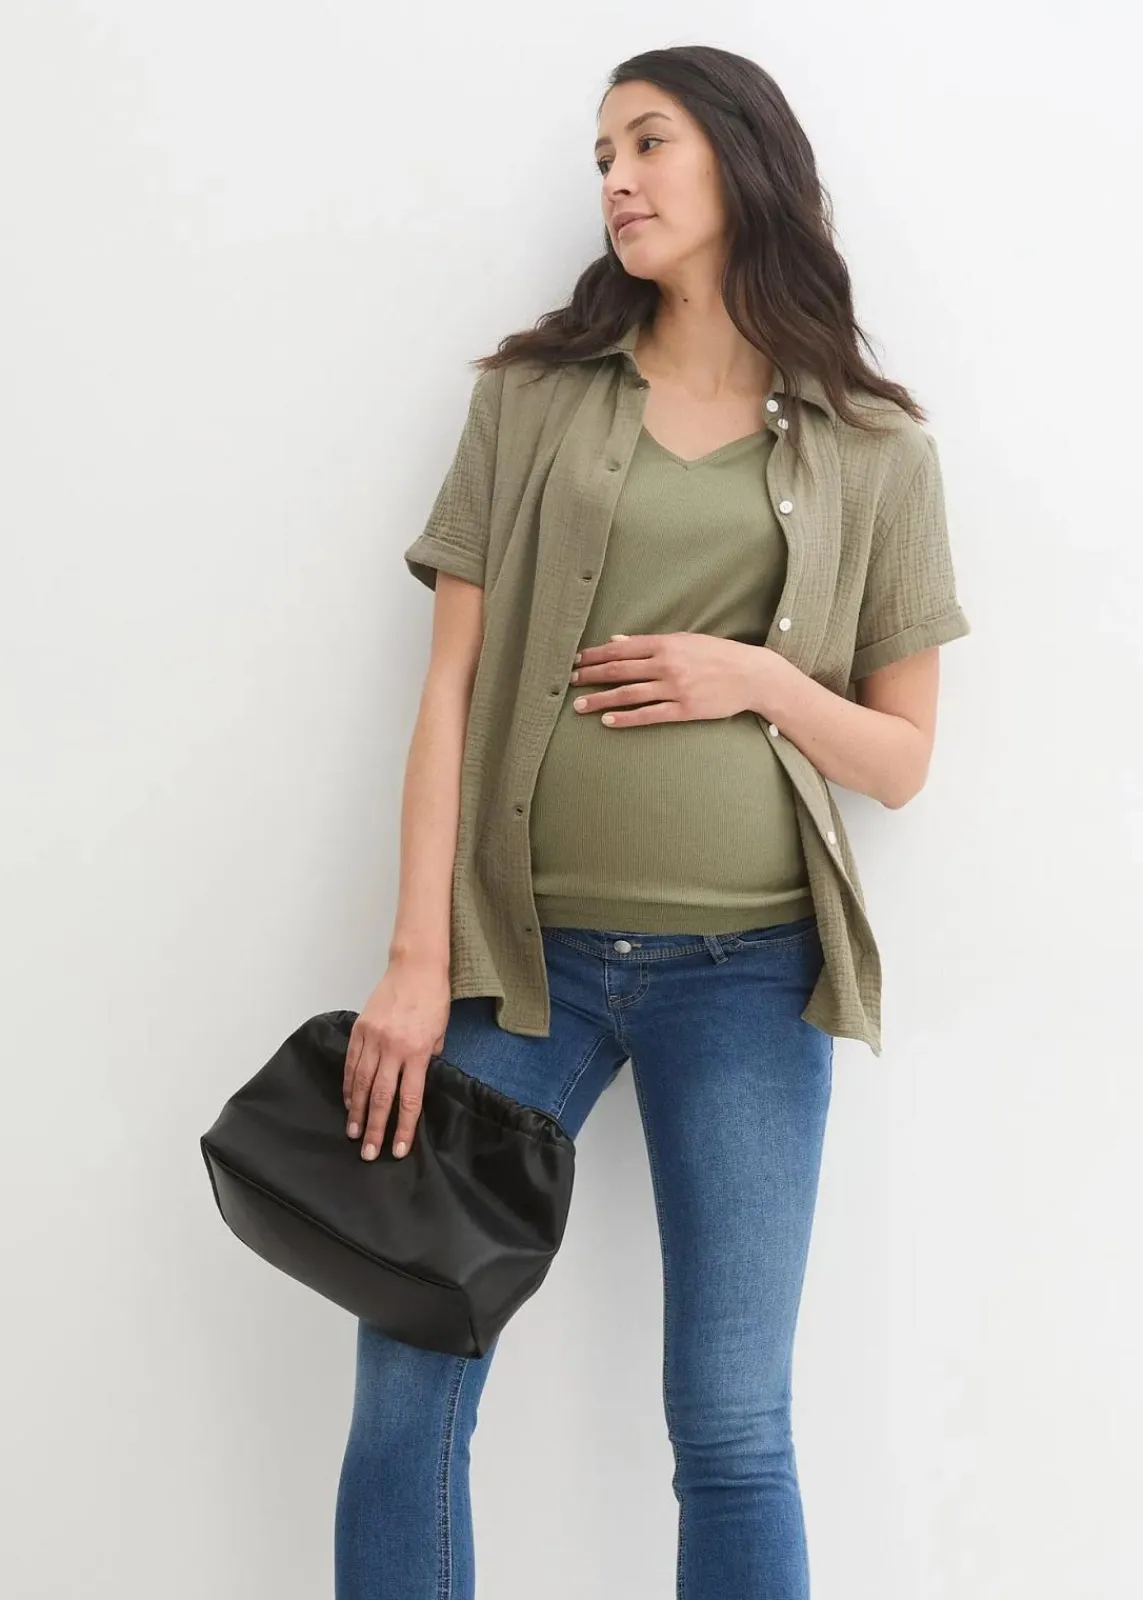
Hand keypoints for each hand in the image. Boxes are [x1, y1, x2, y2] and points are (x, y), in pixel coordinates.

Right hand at [343, 956, 450, 1161]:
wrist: (415, 966)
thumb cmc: (433, 997)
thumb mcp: (440, 1031)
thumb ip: (429, 1058)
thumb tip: (418, 1078)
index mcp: (418, 1052)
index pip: (409, 1099)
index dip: (402, 1127)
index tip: (397, 1149)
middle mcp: (393, 1048)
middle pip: (381, 1097)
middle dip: (375, 1128)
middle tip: (369, 1153)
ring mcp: (373, 1038)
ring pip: (362, 1083)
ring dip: (357, 1111)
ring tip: (354, 1133)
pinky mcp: (360, 1029)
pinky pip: (352, 1063)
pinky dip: (349, 1085)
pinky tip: (349, 1101)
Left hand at [569, 632, 766, 726]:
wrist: (750, 675)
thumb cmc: (717, 654)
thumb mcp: (684, 640)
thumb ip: (649, 643)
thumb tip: (616, 641)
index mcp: (665, 644)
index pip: (620, 649)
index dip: (595, 655)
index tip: (576, 660)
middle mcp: (666, 664)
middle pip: (618, 670)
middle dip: (590, 676)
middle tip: (569, 682)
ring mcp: (674, 688)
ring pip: (628, 694)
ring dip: (600, 700)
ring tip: (580, 706)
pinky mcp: (684, 710)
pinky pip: (648, 715)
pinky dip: (626, 718)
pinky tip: (608, 721)